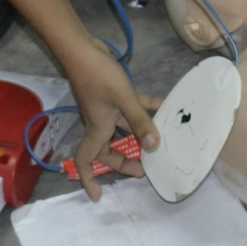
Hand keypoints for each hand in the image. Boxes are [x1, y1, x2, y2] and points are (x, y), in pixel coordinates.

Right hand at [64, 38, 161, 201]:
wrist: (82, 48)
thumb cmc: (98, 76)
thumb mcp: (124, 99)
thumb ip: (141, 122)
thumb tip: (154, 148)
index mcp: (98, 129)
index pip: (86, 161)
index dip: (89, 180)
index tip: (98, 197)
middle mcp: (100, 122)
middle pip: (108, 150)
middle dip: (124, 162)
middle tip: (144, 169)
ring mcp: (107, 108)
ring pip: (122, 130)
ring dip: (139, 136)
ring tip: (160, 142)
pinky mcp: (113, 93)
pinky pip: (132, 107)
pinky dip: (146, 109)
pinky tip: (164, 107)